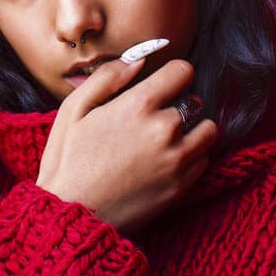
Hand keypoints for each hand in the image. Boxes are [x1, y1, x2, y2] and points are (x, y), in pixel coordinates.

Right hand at [36, 57, 217, 231]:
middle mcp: (164, 130)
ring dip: (192, 129)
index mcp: (138, 106)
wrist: (71, 215)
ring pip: (208, 130)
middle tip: (155, 118)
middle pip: (195, 100)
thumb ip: (107, 77)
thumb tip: (138, 60)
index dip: (172, 75)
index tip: (162, 85)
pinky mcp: (182, 187)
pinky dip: (192, 156)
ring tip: (167, 139)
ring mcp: (177, 160)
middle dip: (178, 104)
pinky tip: (166, 161)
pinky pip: (204, 159)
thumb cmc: (67, 160)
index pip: (183, 70)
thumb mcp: (73, 109)